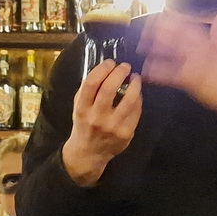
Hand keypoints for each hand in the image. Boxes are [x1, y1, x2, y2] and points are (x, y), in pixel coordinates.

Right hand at [62, 58, 142, 186]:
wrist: (89, 152)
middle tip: (125, 66)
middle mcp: (96, 118)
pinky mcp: (126, 133)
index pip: (91, 83)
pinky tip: (137, 93)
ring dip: (135, 84)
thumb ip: (87, 90)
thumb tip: (104, 68)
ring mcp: (113, 127)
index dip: (103, 69)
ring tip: (136, 77)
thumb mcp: (78, 106)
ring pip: (128, 100)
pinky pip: (136, 111)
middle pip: (109, 88)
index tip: (110, 62)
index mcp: (82, 108)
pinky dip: (138, 98)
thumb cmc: (84, 124)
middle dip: (120, 72)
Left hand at [139, 10, 216, 118]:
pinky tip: (146, 72)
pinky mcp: (189, 80)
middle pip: (173, 35)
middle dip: (157, 31)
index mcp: (207, 40)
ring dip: (154, 49)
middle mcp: (198, 48)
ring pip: (169, 52)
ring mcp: (193, 63)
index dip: (170, 19)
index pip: (186, 24)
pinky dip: (157, 73)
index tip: (158, 16)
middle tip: (144, 30)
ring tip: (140, 47)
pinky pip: (169, 75)